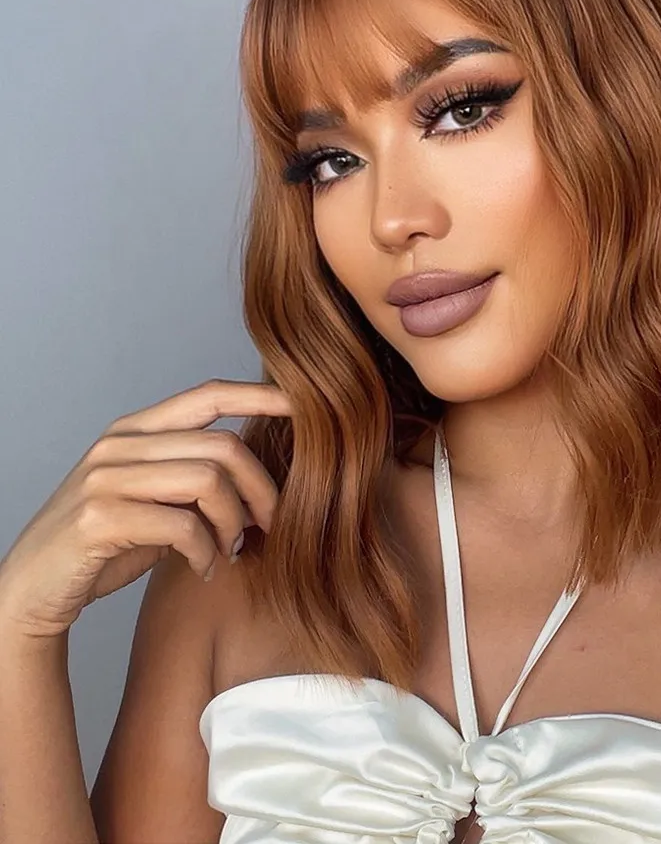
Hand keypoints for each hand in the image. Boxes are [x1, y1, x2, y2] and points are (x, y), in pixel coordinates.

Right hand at [0, 378, 293, 639]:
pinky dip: (206, 551)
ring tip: (232, 550)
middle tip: (270, 525)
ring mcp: (105, 479)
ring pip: (209, 481)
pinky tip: (205, 567)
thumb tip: (268, 476)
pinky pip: (182, 525)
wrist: (31, 591)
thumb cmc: (106, 545)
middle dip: (261, 489)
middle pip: (223, 446)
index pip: (209, 394)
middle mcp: (119, 445)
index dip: (260, 395)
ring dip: (235, 523)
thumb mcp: (155, 499)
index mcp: (136, 430)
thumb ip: (196, 477)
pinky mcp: (98, 519)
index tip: (306, 404)